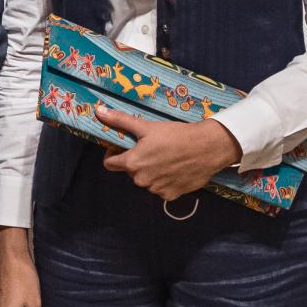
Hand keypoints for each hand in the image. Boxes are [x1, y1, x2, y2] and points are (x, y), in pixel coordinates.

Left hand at [95, 107, 240, 200]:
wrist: (207, 148)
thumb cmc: (176, 135)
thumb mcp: (146, 126)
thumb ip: (120, 121)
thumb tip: (99, 111)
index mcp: (132, 163)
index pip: (110, 164)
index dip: (113, 155)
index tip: (123, 147)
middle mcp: (141, 180)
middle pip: (131, 171)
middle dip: (137, 161)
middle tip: (152, 149)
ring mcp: (156, 190)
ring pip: (146, 181)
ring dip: (151, 172)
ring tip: (166, 157)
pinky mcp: (171, 195)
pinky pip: (161, 189)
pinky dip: (165, 180)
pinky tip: (175, 168)